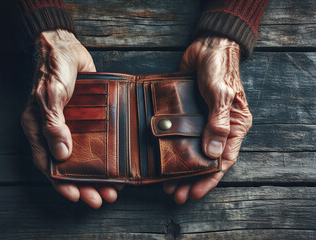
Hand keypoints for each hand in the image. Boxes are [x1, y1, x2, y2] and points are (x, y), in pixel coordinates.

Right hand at [21, 29, 120, 207]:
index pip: (49, 165)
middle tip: (101, 199)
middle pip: (70, 167)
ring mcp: (74, 126)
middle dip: (84, 185)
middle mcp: (56, 132)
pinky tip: (118, 165)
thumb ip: (53, 124)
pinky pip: (98, 141)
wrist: (65, 46)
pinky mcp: (89, 118)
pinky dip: (106, 155)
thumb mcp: (50, 95)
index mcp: (39, 130)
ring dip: (98, 175)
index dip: (62, 183)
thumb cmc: (53, 69)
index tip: (76, 196)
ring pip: (86, 158)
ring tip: (114, 189)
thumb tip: (61, 154)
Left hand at [163, 37, 252, 203]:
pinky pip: (179, 135)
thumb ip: (218, 123)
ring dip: (180, 168)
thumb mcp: (221, 95)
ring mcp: (201, 121)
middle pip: (205, 161)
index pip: (223, 160)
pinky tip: (160, 158)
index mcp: (234, 126)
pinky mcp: (187, 114)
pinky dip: (172, 148)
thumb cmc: (220, 68)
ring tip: (166, 184)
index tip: (194, 193)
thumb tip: (211, 153)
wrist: (207, 46)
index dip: (209, 180)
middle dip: (191, 180)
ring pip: (191, 152)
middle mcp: (218, 127)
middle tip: (175, 194)